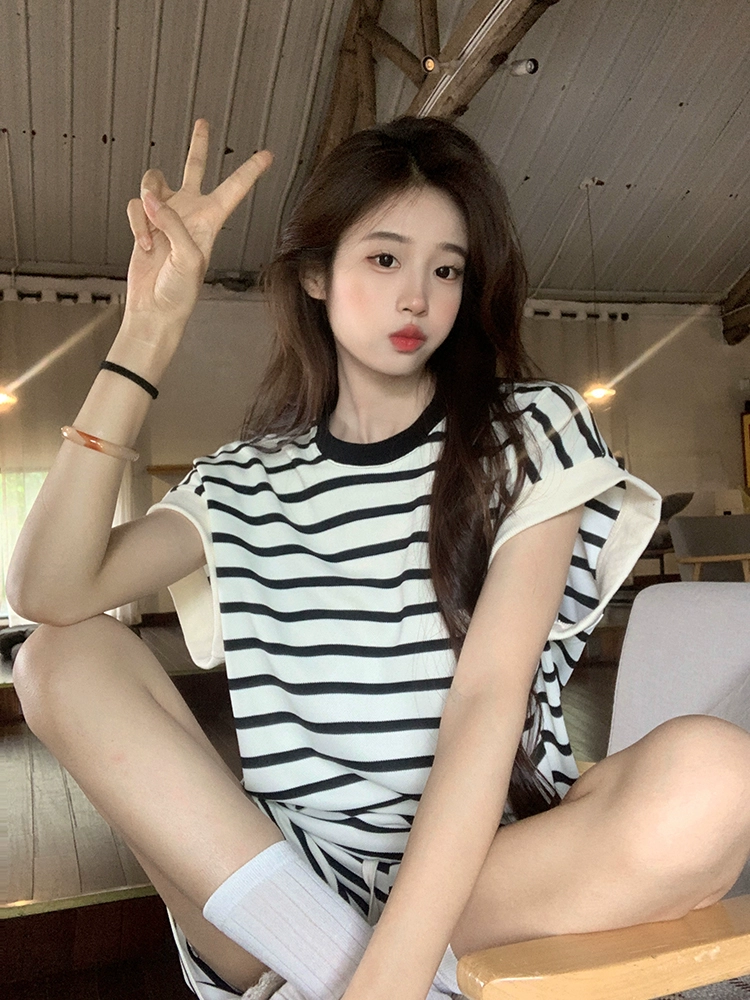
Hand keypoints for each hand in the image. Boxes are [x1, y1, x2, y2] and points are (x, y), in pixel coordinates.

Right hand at [124, 119, 271, 331]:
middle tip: (203, 122)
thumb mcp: (188, 258)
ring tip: (152, 232)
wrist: (155, 308)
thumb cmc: (180, 291)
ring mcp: (166, 215)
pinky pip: (136, 206)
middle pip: (195, 168)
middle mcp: (190, 212)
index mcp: (211, 220)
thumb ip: (173, 223)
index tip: (268, 155)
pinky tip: (144, 245)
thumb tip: (151, 198)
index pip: (234, 189)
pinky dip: (136, 224)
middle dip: (198, 144)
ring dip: (148, 203)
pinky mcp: (145, 222)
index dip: (251, 171)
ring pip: (154, 182)